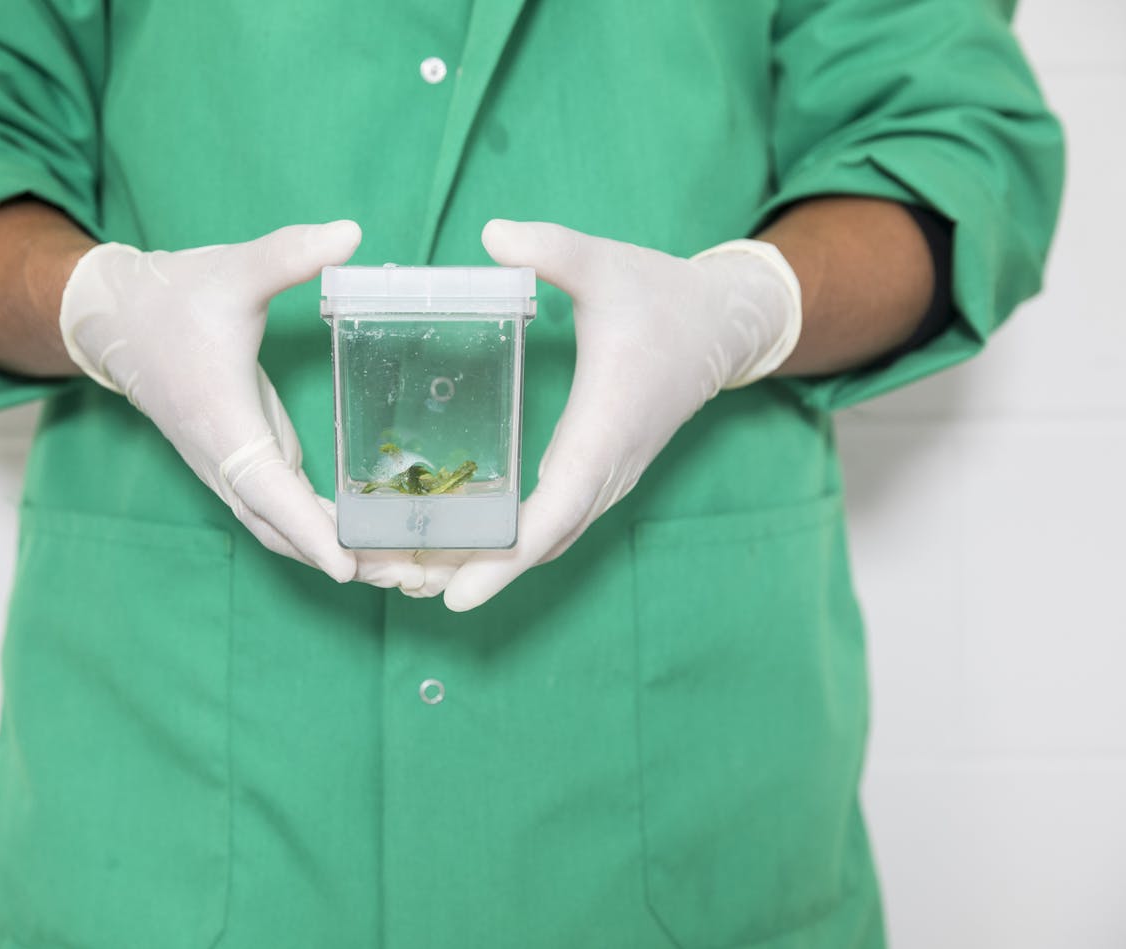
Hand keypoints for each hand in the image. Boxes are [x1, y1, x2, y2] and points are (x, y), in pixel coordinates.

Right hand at [58, 221, 423, 590]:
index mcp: (221, 423)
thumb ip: (288, 254)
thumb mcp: (232, 270)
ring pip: (286, 529)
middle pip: (284, 530)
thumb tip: (349, 234)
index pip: (266, 491)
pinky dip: (328, 532)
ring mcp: (237, 467)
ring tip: (408, 571)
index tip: (348, 567)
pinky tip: (375, 537)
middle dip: (345, 558)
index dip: (308, 530)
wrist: (119, 320)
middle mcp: (227, 460)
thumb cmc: (173, 299)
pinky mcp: (249, 461)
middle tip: (413, 577)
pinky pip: (288, 511)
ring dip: (341, 553)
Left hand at [440, 220, 801, 610]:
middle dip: (477, 572)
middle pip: (540, 543)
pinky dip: (511, 543)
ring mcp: (607, 476)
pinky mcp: (601, 471)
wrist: (723, 324)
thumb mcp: (605, 263)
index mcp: (603, 429)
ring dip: (490, 563)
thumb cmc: (662, 295)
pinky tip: (464, 542)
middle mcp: (606, 468)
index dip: (505, 557)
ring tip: (416, 576)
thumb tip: (493, 234)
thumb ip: (552, 249)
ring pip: (548, 539)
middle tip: (402, 589)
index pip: (554, 512)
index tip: (457, 592)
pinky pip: (555, 521)